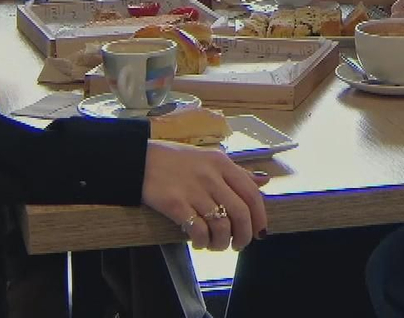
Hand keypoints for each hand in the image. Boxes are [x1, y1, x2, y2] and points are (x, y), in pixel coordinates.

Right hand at [142, 141, 269, 251]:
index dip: (260, 218)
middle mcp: (211, 176)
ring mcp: (193, 190)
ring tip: (215, 245)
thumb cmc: (177, 160)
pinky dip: (202, 241)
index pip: (252, 194)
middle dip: (244, 236)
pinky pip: (198, 230)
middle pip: (240, 213)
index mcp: (222, 163)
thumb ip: (237, 172)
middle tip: (238, 245)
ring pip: (221, 226)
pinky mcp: (175, 204)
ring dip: (221, 242)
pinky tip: (198, 242)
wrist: (139, 159)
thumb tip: (264, 180)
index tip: (258, 232)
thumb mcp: (210, 158)